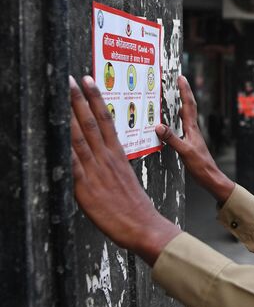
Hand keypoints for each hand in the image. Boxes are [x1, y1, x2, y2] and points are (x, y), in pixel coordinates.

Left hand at [70, 76, 180, 264]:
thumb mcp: (124, 181)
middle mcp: (107, 159)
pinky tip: (55, 133)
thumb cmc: (135, 208)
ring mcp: (96, 171)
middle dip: (80, 99)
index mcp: (117, 156)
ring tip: (62, 96)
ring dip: (69, 115)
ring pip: (80, 137)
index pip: (106, 121)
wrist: (144, 227)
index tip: (89, 82)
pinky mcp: (86, 187)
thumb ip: (111, 167)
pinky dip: (64, 147)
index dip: (96, 100)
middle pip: (91, 123)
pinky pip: (72, 164)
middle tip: (71, 80)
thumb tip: (101, 159)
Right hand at [155, 76, 234, 203]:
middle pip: (188, 106)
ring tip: (174, 95)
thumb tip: (158, 126)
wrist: (211, 178)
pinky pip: (182, 126)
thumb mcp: (185, 152)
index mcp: (192, 129)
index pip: (188, 105)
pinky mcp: (189, 142)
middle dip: (183, 92)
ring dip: (180, 104)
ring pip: (185, 115)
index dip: (185, 91)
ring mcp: (192, 136)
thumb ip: (172, 139)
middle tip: (178, 80)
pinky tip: (172, 121)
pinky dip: (176, 119)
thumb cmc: (201, 166)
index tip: (181, 77)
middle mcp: (193, 129)